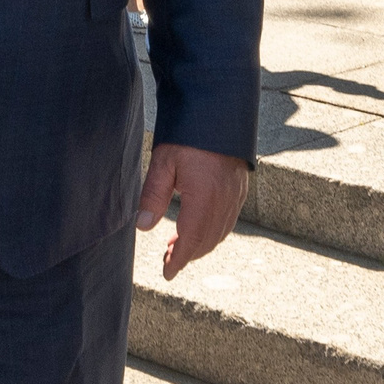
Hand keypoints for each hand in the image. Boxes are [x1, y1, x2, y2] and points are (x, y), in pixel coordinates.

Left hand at [137, 143, 248, 278]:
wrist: (221, 109)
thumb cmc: (190, 133)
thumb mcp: (164, 162)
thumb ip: (153, 196)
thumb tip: (143, 228)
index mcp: (205, 198)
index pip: (191, 240)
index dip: (178, 261)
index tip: (167, 274)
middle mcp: (224, 201)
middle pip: (207, 241)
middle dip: (187, 255)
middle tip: (167, 260)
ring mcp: (236, 195)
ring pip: (219, 233)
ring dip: (200, 244)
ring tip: (177, 245)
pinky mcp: (239, 188)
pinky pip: (228, 220)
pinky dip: (213, 231)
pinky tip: (198, 226)